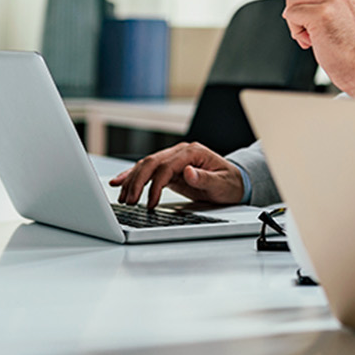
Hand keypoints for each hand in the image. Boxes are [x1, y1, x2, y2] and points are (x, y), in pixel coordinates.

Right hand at [108, 142, 244, 207]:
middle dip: (137, 182)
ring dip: (132, 180)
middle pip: (151, 163)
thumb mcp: (222, 183)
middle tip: (129, 201)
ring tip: (123, 198)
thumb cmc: (230, 183)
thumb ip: (205, 178)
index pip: (167, 166)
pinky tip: (119, 182)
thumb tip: (188, 172)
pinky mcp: (169, 169)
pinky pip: (148, 171)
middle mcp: (181, 152)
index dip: (155, 185)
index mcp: (193, 152)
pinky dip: (133, 177)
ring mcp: (174, 159)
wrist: (235, 183)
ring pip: (146, 166)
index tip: (149, 203)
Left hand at [282, 0, 354, 96]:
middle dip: (300, 8)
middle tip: (315, 29)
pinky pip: (290, 14)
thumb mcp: (348, 10)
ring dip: (297, 21)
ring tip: (316, 35)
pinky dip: (296, 31)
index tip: (322, 20)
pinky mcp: (321, 13)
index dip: (309, 1)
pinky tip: (313, 41)